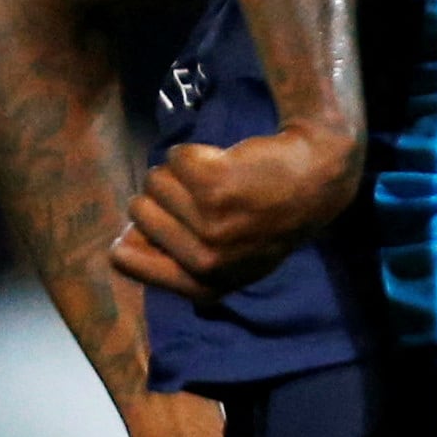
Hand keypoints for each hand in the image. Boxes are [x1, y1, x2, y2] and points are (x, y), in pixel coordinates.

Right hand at [113, 124, 361, 300]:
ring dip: (183, 171)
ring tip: (224, 180)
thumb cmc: (267, 216)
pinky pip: (176, 156)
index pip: (128, 262)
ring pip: (155, 179)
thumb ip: (175, 258)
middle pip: (139, 210)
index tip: (174, 220)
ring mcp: (210, 224)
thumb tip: (119, 246)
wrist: (317, 177)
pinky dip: (198, 151)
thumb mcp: (228, 257)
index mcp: (204, 285)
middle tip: (212, 197)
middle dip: (167, 194)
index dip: (139, 233)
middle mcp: (206, 261)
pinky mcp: (214, 186)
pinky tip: (230, 163)